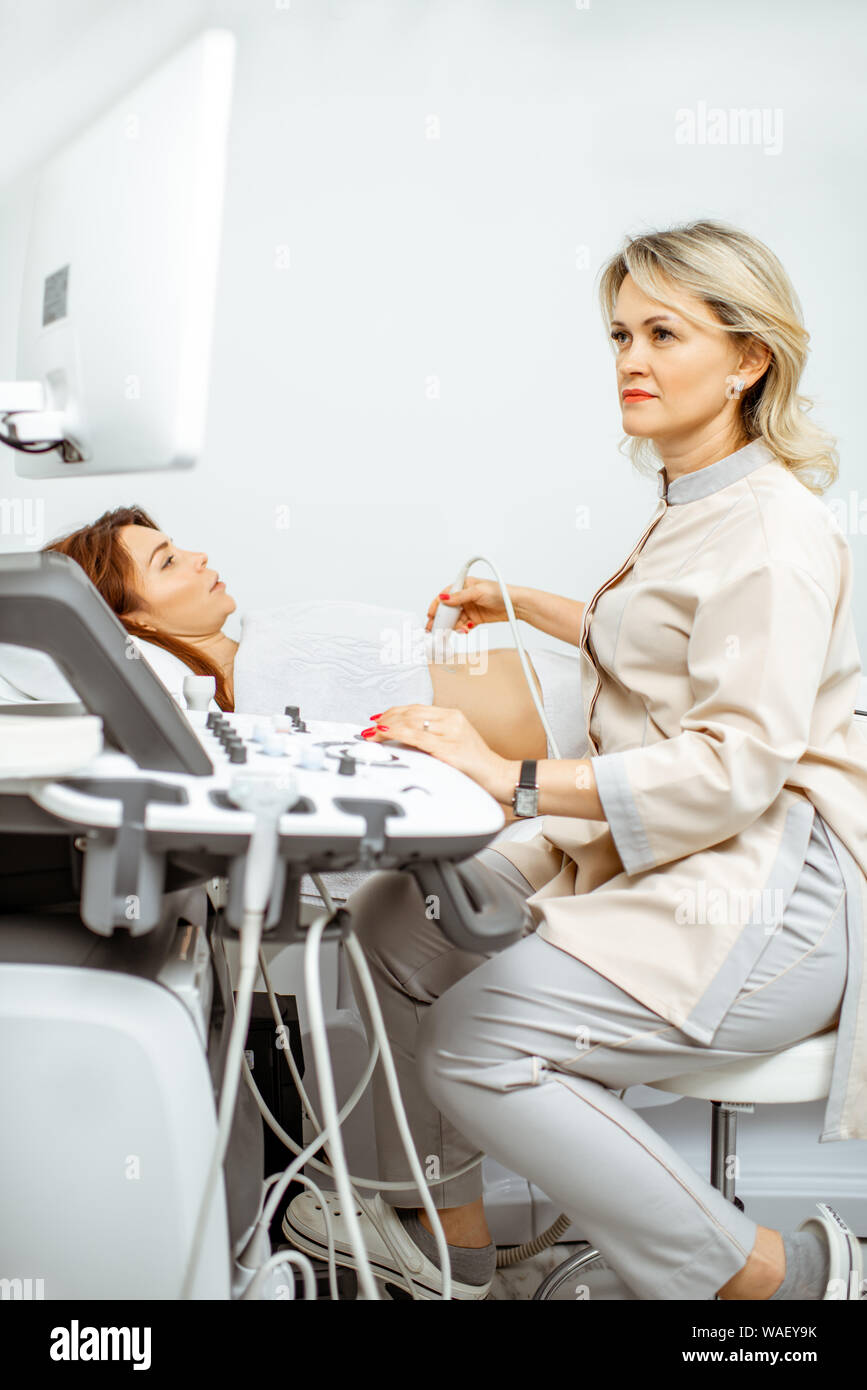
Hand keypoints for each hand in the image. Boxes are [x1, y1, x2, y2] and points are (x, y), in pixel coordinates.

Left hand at [361, 704, 513, 801]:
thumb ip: (433, 738)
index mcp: (453, 716)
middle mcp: (452, 721)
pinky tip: (385, 734)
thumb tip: (404, 740)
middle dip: (387, 718)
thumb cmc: (477, 766)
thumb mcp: (454, 744)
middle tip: (371, 728)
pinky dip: (398, 734)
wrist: (500, 777)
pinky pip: (417, 738)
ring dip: (387, 726)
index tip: (379, 719)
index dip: (394, 712)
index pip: (417, 708)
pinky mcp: (449, 749)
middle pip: (411, 712)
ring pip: (411, 722)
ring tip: (372, 733)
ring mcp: (451, 734)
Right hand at [425, 577, 521, 633]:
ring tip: (458, 629)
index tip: (431, 615)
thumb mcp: (478, 592)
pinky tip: (466, 629)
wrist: (516, 605)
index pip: (445, 594)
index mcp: (464, 585)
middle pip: (448, 609)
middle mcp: (465, 596)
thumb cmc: (500, 592)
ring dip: (454, 626)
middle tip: (436, 629)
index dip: (437, 605)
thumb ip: (460, 596)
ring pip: (455, 619)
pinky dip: (463, 628)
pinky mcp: (475, 618)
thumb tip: (444, 598)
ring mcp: (470, 608)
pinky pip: (464, 625)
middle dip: (442, 619)